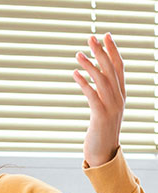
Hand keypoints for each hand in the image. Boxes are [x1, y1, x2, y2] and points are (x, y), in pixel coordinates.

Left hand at [73, 33, 124, 166]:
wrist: (103, 154)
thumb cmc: (100, 132)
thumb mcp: (104, 110)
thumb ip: (101, 95)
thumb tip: (94, 79)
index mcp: (120, 95)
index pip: (119, 67)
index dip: (113, 51)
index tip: (106, 36)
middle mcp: (118, 98)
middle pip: (111, 70)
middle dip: (101, 52)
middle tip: (91, 38)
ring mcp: (111, 107)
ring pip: (102, 80)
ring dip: (90, 65)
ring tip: (78, 54)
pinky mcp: (101, 116)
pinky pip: (92, 96)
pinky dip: (84, 83)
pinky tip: (75, 74)